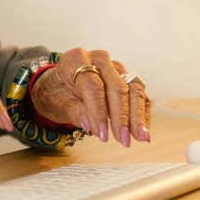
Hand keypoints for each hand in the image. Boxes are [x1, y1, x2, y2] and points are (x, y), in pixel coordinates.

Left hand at [28, 48, 150, 146]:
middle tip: (123, 139)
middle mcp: (99, 59)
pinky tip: (144, 130)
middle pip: (117, 87)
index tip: (103, 134)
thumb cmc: (56, 92)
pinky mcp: (127, 77)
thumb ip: (74, 112)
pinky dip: (143, 113)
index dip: (99, 112)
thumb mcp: (56, 102)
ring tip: (141, 137)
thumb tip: (92, 126)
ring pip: (134, 89)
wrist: (59, 84)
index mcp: (77, 59)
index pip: (94, 86)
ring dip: (137, 116)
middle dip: (122, 117)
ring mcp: (115, 67)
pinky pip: (139, 94)